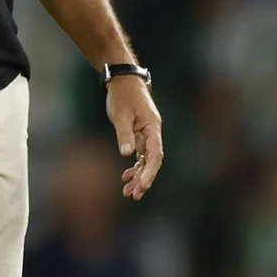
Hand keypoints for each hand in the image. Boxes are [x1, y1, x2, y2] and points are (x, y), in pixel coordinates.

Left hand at [107, 76, 163, 200]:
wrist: (123, 81)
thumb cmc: (122, 96)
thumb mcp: (121, 114)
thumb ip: (124, 133)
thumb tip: (127, 154)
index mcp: (152, 128)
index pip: (155, 155)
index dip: (150, 172)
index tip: (143, 186)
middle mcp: (152, 133)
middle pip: (152, 161)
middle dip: (144, 179)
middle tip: (134, 195)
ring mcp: (146, 134)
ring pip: (145, 160)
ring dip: (138, 176)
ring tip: (129, 192)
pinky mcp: (139, 134)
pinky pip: (140, 155)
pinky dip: (134, 166)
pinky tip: (126, 176)